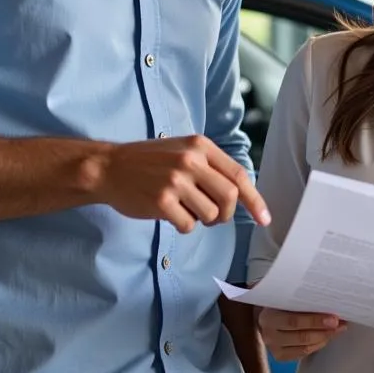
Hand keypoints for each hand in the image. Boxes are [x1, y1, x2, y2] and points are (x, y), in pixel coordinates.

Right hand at [95, 135, 269, 232]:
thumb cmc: (148, 161)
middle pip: (230, 197)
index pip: (239, 175)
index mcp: (200, 146)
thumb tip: (241, 194)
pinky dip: (184, 226)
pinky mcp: (161, 201)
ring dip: (203, 220)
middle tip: (215, 217)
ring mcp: (176, 180)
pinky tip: (171, 215)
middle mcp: (191, 160)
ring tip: (186, 210)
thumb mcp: (183, 150)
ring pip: (211, 214)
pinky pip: (188, 225)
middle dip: (227, 214)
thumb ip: (210, 166)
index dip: (255, 200)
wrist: (109, 167)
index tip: (264, 218)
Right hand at [257, 308, 346, 360]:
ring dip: (324, 338)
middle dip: (324, 330)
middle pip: (301, 335)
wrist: (266, 317)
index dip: (315, 320)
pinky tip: (327, 337)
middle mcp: (269, 334)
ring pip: (304, 346)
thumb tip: (329, 300)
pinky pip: (303, 353)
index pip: (293, 320)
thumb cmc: (279, 304)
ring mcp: (274, 347)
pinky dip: (318, 345)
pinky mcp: (280, 356)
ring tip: (339, 329)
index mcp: (268, 315)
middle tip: (339, 324)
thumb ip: (301, 300)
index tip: (334, 317)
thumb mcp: (285, 298)